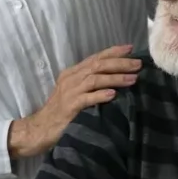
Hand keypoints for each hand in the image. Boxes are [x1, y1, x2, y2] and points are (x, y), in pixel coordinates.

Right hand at [8, 44, 140, 157]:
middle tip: (138, 64)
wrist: (39, 129)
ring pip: (95, 79)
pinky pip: (87, 98)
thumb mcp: (75, 93)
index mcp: (72, 73)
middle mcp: (70, 78)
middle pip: (98, 65)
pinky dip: (101, 95)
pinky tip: (113, 95)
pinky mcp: (69, 107)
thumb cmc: (61, 113)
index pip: (95, 58)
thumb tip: (116, 81)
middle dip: (120, 63)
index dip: (113, 52)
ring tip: (132, 79)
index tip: (131, 49)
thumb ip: (90, 85)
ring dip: (115, 78)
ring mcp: (69, 92)